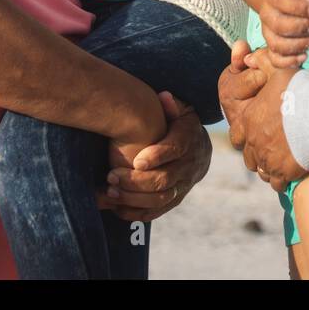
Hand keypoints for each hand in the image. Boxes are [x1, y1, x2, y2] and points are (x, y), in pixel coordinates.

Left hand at [98, 91, 211, 222]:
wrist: (199, 149)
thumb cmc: (179, 124)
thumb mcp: (179, 109)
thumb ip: (170, 104)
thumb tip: (163, 96)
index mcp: (189, 139)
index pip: (176, 150)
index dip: (158, 156)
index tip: (136, 160)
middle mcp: (188, 166)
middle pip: (165, 179)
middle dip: (136, 181)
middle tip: (111, 176)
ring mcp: (183, 185)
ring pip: (160, 199)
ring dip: (133, 198)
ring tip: (109, 192)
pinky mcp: (174, 199)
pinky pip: (156, 212)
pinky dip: (135, 213)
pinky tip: (115, 207)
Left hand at [222, 44, 308, 191]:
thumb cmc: (300, 92)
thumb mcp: (279, 70)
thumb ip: (262, 60)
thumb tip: (247, 56)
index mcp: (249, 121)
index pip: (237, 135)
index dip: (246, 134)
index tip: (257, 133)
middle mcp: (254, 143)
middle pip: (249, 156)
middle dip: (256, 154)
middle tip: (269, 149)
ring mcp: (268, 160)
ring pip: (261, 170)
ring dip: (268, 167)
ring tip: (279, 162)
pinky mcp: (283, 173)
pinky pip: (276, 183)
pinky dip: (280, 180)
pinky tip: (289, 173)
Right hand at [257, 0, 308, 66]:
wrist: (278, 1)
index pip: (283, 3)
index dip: (301, 8)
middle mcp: (266, 15)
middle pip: (279, 25)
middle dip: (302, 27)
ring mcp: (267, 33)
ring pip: (277, 44)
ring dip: (299, 45)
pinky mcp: (271, 46)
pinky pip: (275, 59)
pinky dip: (289, 61)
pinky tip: (304, 56)